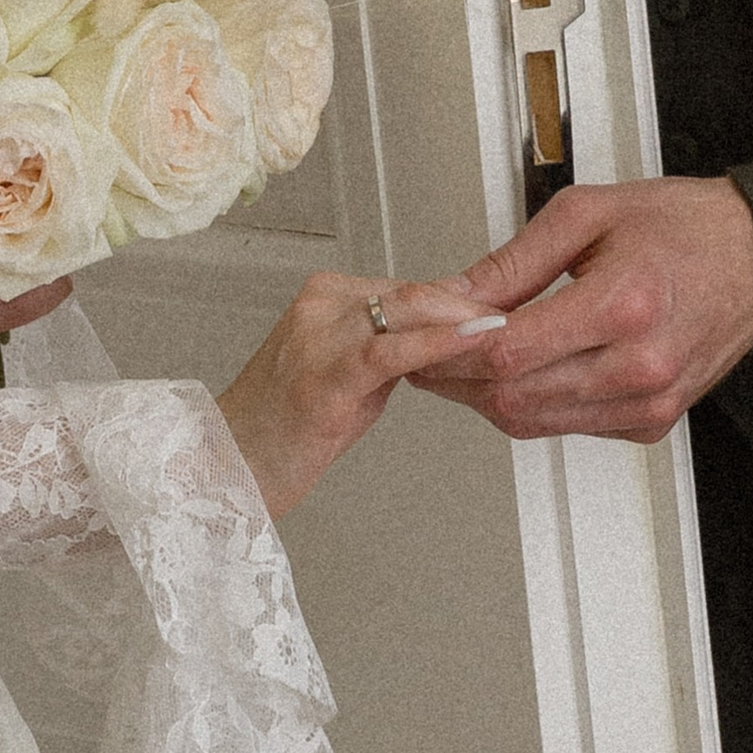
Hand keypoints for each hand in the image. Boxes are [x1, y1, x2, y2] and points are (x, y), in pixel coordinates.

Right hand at [216, 274, 505, 520]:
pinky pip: (392, 351)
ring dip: (466, 321)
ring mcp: (319, 337)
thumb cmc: (287, 425)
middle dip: (475, 304)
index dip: (464, 300)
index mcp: (326, 296)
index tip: (506, 311)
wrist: (230, 465)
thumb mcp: (349, 372)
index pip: (411, 286)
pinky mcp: (325, 376)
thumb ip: (393, 345)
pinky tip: (473, 344)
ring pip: (408, 311)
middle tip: (523, 318)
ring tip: (510, 330)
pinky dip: (439, 344)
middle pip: (415, 292)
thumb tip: (449, 328)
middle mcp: (321, 305)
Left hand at [407, 179, 752, 442]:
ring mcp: (648, 401)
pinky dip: (531, 406)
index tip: (424, 333)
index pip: (512, 351)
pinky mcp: (651, 421)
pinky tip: (517, 374)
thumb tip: (454, 294)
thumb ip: (514, 261)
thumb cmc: (685, 228)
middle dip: (457, 377)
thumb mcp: (588, 214)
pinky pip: (568, 427)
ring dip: (486, 396)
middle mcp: (640, 365)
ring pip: (534, 422)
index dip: (453, 348)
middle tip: (426, 350)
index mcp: (623, 306)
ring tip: (461, 361)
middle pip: (515, 396)